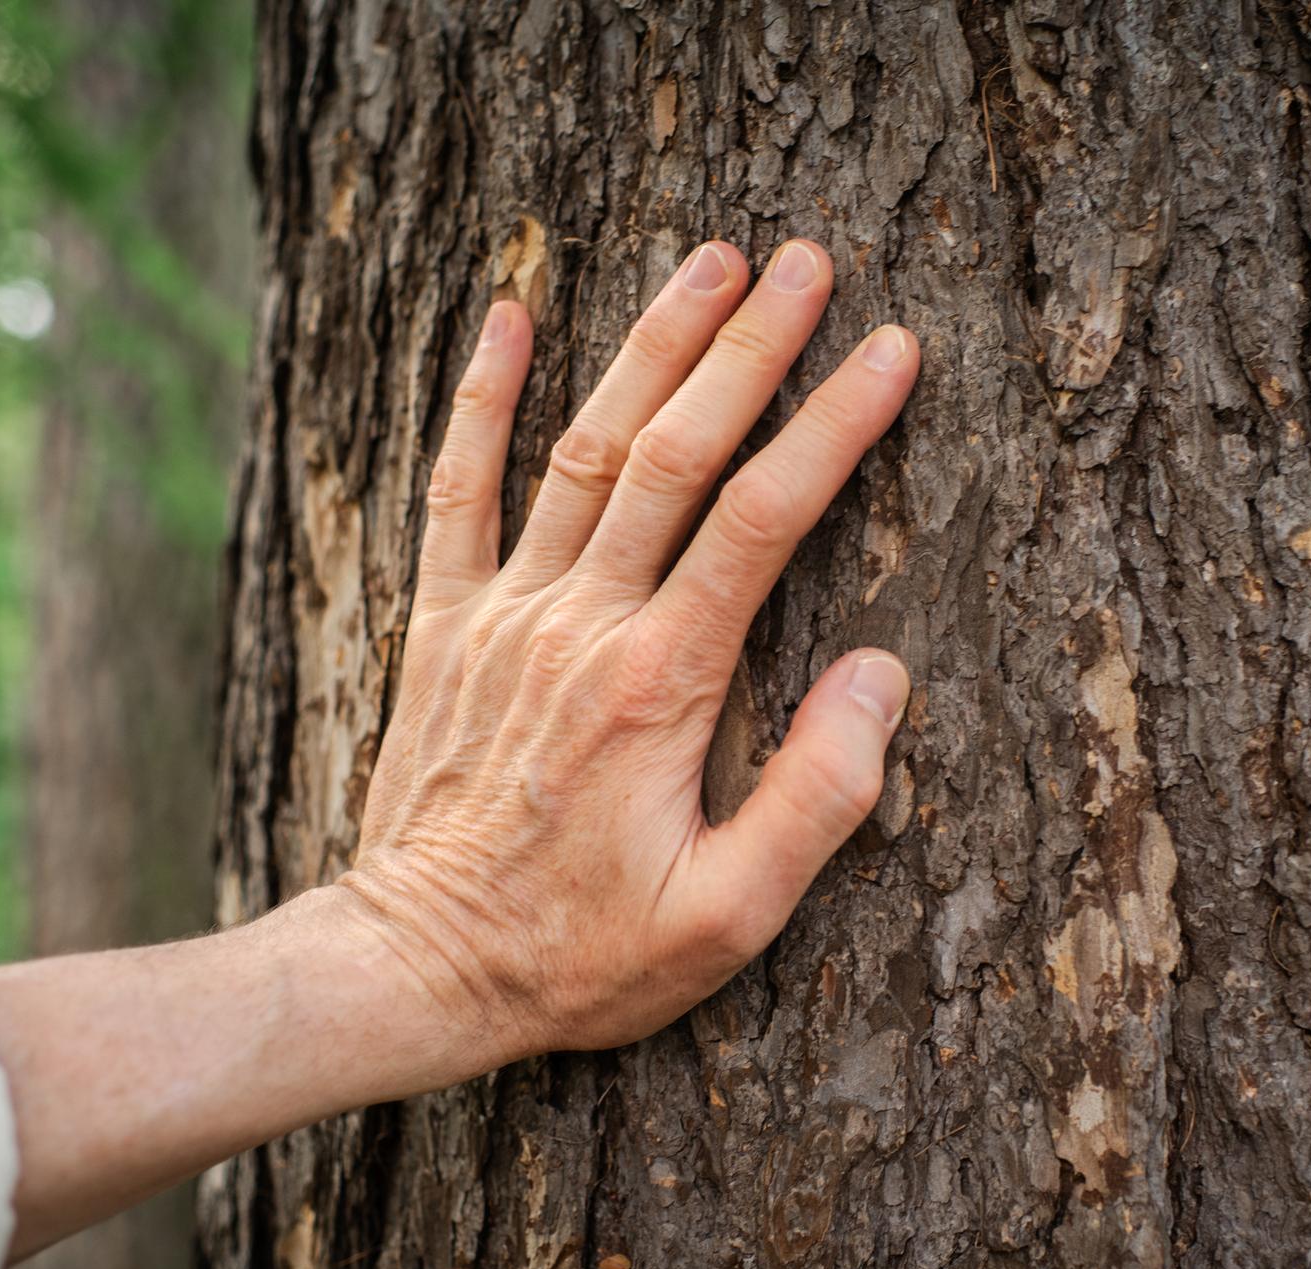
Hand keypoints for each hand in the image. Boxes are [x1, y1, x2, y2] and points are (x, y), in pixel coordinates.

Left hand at [338, 238, 918, 1078]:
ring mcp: (505, 613)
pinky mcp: (443, 624)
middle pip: (678, 450)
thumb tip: (886, 674)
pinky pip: (458, 487)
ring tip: (711, 258)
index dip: (836, 425)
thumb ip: (819, 796)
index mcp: (662, 682)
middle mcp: (582, 622)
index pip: (765, 517)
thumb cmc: (582, 955)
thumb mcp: (730, 915)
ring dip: (651, 345)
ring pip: (587, 445)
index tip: (893, 350)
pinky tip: (506, 313)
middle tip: (810, 261)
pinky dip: (479, 395)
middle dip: (752, 347)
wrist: (417, 968)